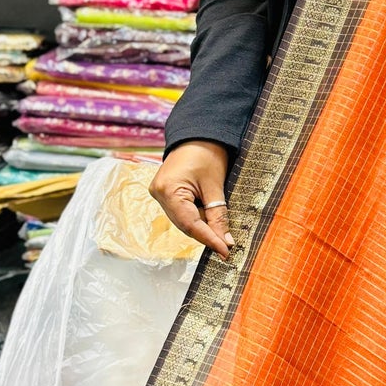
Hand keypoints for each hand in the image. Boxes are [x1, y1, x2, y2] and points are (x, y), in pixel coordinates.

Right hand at [150, 141, 234, 258]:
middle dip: (206, 235)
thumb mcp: (215, 186)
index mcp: (168, 190)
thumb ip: (218, 215)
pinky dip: (196, 217)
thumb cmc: (207, 153)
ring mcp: (159, 193)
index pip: (190, 224)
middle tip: (226, 247)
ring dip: (202, 227)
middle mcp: (158, 194)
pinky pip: (181, 211)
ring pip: (183, 220)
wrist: (198, 133)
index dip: (209, 240)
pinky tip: (210, 220)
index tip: (225, 252)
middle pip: (185, 225)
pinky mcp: (165, 192)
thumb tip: (226, 241)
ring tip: (221, 234)